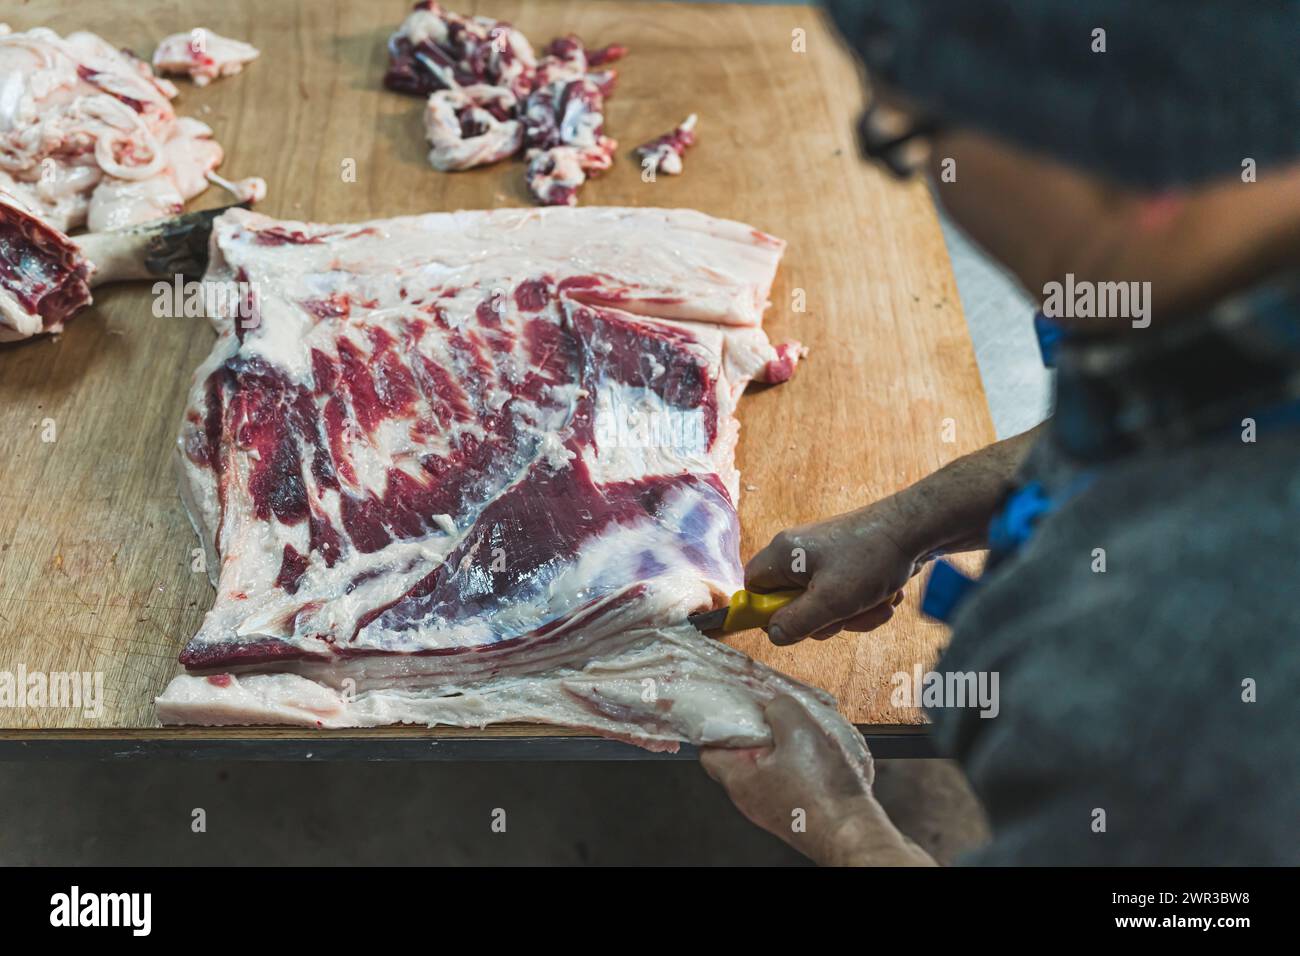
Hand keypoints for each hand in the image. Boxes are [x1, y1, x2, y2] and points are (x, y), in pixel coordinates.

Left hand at [700, 696, 933, 865]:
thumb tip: (775, 704)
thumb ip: (779, 708)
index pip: (709, 749)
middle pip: (743, 754)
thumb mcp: (798, 730)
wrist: (853, 833)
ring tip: (806, 732)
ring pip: (771, 764)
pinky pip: (791, 777)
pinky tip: (822, 753)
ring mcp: (773, 806)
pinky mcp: (796, 810)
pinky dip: (802, 761)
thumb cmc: (823, 792)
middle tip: (776, 714)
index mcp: (739, 779)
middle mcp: (751, 797)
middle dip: (759, 729)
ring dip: (786, 744)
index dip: (718, 724)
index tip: (732, 707)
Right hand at [745, 497, 921, 644]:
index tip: (796, 626)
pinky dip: (866, 601)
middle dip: (825, 618)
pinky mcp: (847, 561)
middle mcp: (799, 552)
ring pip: (824, 603)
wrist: (917, 527)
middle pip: (792, 602)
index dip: (768, 613)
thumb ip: (796, 623)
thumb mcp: (830, 601)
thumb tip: (773, 636)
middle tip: (846, 615)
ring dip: (853, 613)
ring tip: (878, 602)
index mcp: (784, 554)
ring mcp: (824, 556)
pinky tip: (888, 594)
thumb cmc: (871, 558)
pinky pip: (846, 593)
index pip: (754, 588)